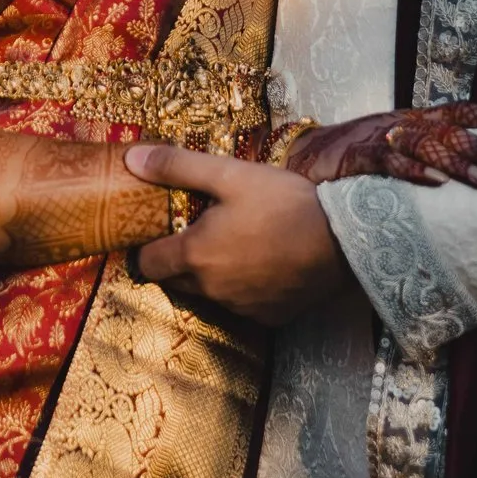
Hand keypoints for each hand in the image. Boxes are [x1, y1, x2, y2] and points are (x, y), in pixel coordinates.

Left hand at [123, 144, 347, 325]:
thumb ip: (177, 167)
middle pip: (175, 280)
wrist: (345, 239)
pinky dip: (243, 288)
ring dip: (212, 274)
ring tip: (235, 241)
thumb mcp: (229, 174)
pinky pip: (242, 304)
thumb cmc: (284, 202)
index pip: (147, 264)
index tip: (160, 229)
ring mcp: (242, 308)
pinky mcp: (269, 317)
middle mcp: (212, 290)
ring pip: (209, 294)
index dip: (148, 246)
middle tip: (198, 229)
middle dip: (178, 259)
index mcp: (195, 255)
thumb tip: (131, 160)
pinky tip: (262, 262)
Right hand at [286, 103, 476, 187]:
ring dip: (455, 162)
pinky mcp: (357, 156)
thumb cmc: (358, 155)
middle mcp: (400, 124)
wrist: (304, 156)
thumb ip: (429, 151)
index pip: (456, 111)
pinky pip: (389, 161)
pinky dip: (412, 171)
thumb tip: (475, 168)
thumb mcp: (398, 146)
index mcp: (413, 119)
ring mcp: (378, 138)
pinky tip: (435, 183)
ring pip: (424, 144)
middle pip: (446, 129)